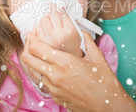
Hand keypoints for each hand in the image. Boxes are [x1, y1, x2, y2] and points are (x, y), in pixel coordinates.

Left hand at [20, 31, 135, 111]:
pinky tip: (50, 67)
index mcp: (65, 62)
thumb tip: (81, 31)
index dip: (33, 38)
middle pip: (27, 59)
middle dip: (27, 47)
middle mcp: (55, 75)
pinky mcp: (55, 96)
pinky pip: (42, 81)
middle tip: (32, 40)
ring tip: (39, 53)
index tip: (35, 33)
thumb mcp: (97, 56)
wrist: (107, 106)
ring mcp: (53, 88)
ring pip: (32, 71)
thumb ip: (87, 40)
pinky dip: (42, 72)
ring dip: (32, 60)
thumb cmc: (104, 82)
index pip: (37, 48)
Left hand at [35, 4, 82, 56]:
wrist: (70, 61)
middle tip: (53, 19)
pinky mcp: (42, 44)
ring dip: (45, 21)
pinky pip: (36, 30)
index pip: (61, 12)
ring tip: (49, 26)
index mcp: (70, 31)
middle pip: (51, 14)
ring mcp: (50, 40)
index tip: (54, 6)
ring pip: (43, 20)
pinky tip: (44, 32)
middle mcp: (59, 35)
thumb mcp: (76, 32)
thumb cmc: (73, 45)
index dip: (57, 8)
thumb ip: (68, 19)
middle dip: (51, 15)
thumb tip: (60, 7)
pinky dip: (39, 28)